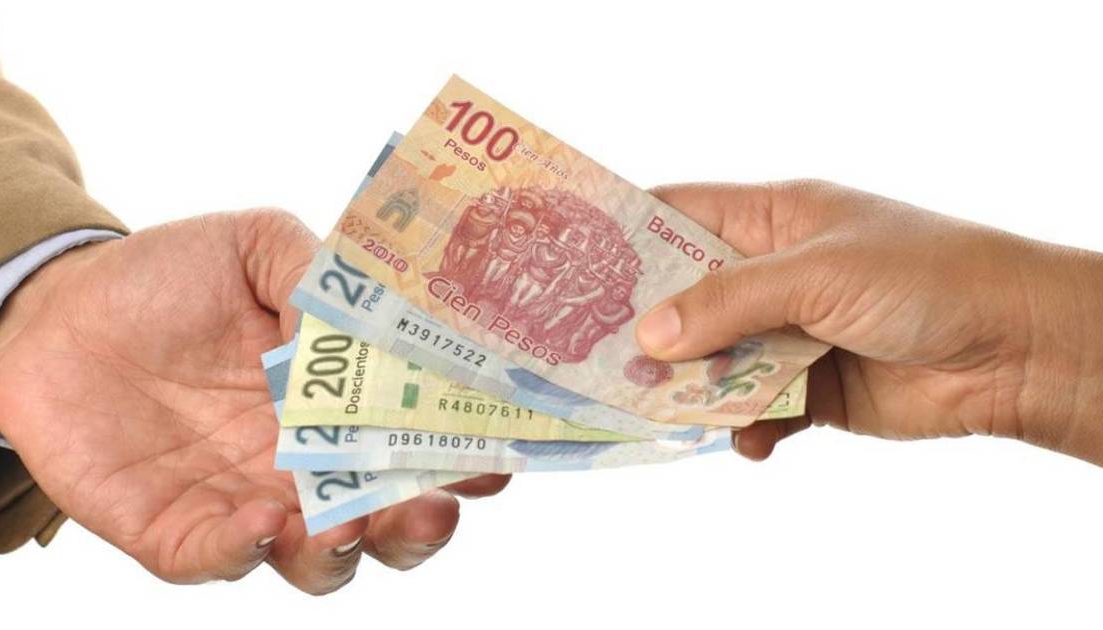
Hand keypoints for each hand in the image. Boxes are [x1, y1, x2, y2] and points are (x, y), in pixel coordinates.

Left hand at [0, 209, 509, 592]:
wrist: (53, 311)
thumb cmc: (168, 277)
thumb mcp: (256, 246)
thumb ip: (316, 275)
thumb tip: (363, 325)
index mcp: (343, 402)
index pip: (422, 444)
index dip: (467, 456)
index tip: (490, 449)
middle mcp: (308, 465)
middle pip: (389, 522)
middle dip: (419, 526)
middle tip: (430, 505)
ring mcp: (248, 503)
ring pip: (319, 561)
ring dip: (342, 551)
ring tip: (341, 522)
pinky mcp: (177, 532)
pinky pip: (223, 561)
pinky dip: (247, 551)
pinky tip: (261, 520)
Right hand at [636, 181, 1102, 463]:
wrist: (1017, 350)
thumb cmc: (927, 277)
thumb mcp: (817, 274)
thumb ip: (729, 302)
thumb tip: (649, 336)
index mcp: (774, 220)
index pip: (681, 214)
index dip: (627, 235)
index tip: (570, 265)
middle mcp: (774, 274)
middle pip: (686, 298)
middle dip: (648, 328)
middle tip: (596, 357)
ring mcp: (791, 332)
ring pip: (714, 360)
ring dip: (694, 387)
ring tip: (667, 409)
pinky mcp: (812, 389)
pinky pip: (756, 410)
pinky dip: (746, 428)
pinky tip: (751, 440)